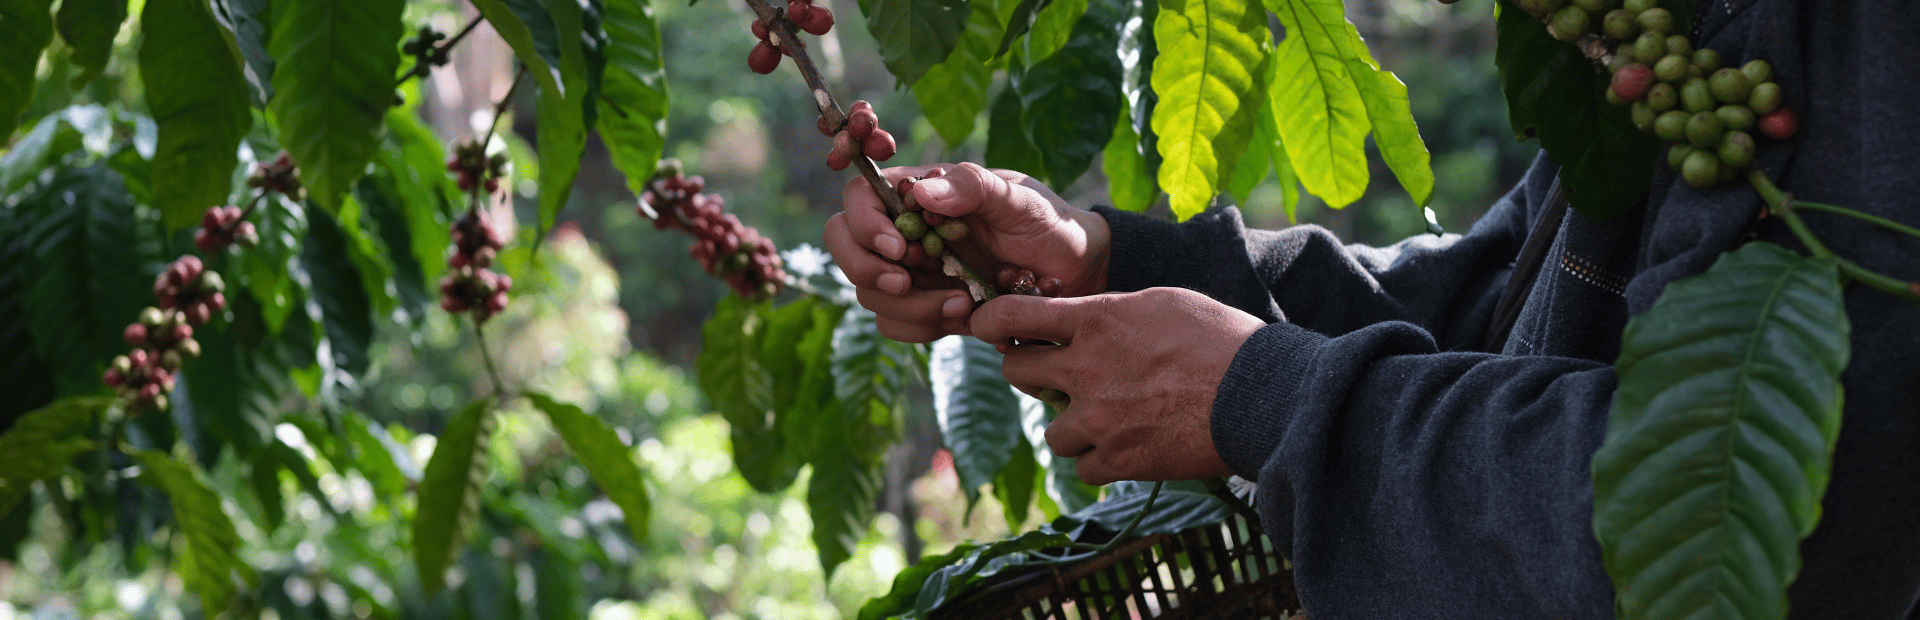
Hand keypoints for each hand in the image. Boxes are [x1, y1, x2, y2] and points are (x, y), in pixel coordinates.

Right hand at [822, 163, 1111, 342]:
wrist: (1076, 272)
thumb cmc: (1047, 222)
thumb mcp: (1017, 197)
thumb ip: (971, 187)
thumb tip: (921, 194)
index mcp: (918, 194)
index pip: (858, 199)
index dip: (864, 225)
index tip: (900, 249)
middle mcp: (904, 231)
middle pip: (844, 247)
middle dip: (868, 271)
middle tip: (905, 285)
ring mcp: (912, 272)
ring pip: (870, 294)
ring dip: (909, 308)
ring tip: (963, 305)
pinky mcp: (926, 307)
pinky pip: (895, 325)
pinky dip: (922, 328)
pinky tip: (965, 318)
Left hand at [969, 287, 1265, 484]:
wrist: (1259, 394)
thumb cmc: (1221, 338)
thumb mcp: (1162, 302)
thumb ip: (1112, 311)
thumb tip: (1085, 319)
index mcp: (1095, 320)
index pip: (1012, 316)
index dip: (990, 321)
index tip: (988, 327)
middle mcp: (1085, 369)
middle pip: (1016, 373)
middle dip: (1030, 374)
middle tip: (1056, 377)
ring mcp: (1098, 419)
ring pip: (1050, 431)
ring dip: (1071, 426)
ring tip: (1108, 419)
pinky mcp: (1118, 460)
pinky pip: (1081, 468)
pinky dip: (1097, 461)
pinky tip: (1125, 446)